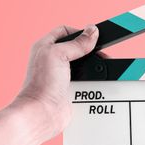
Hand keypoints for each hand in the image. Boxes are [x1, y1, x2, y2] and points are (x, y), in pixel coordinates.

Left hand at [15, 25, 98, 139]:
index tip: (93, 38)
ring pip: (85, 66)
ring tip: (102, 70)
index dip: (80, 32)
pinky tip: (98, 82)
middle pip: (78, 49)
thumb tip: (92, 32)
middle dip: (91, 52)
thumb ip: (77, 43)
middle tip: (102, 56)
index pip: (65, 31)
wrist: (43, 113)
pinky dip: (94, 82)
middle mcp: (53, 61)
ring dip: (94, 68)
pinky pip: (87, 82)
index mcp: (45, 47)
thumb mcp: (58, 54)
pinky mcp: (71, 90)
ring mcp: (62, 76)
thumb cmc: (42, 84)